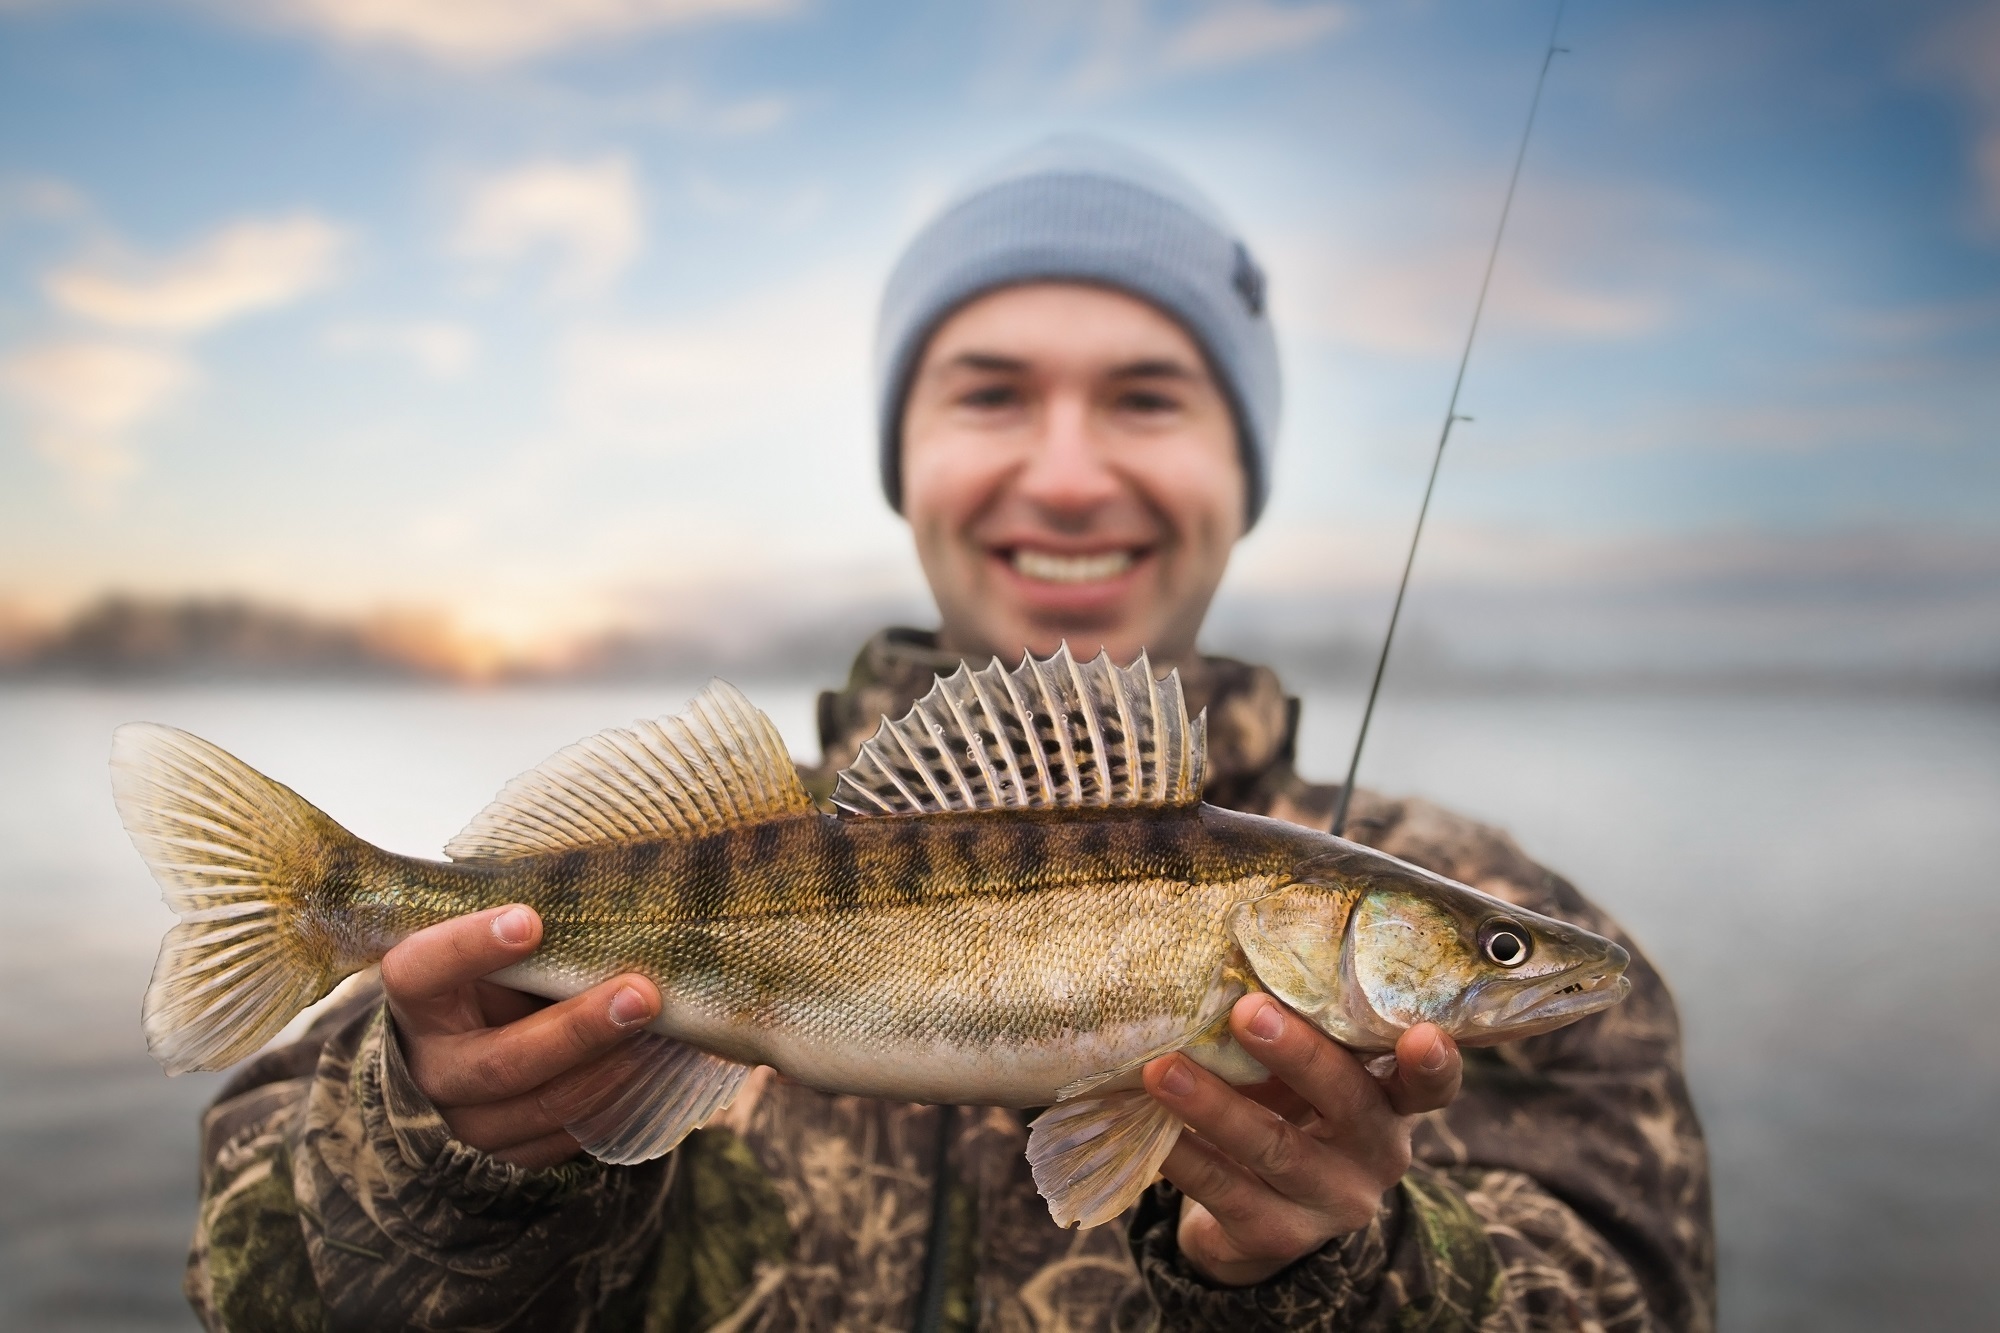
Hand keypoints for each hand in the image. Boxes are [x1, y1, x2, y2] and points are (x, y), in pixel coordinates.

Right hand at [380, 904, 661, 1169]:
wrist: (471, 1052)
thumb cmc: (493, 980)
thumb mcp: (495, 953)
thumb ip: (530, 937)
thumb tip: (609, 909)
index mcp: (417, 1000)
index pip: (421, 972)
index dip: (469, 948)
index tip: (530, 921)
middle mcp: (432, 1070)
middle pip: (501, 1062)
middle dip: (578, 1030)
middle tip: (641, 994)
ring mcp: (467, 1123)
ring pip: (543, 1106)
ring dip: (609, 1069)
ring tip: (659, 1030)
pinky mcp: (508, 1156)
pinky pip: (565, 1138)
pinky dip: (614, 1102)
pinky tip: (651, 1067)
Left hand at [1141, 994, 1461, 1286]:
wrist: (1256, 1213)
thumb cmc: (1289, 1109)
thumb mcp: (1309, 1073)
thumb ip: (1302, 1029)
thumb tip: (1235, 958)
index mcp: (1393, 1103)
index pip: (1432, 1085)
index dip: (1435, 1064)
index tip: (1424, 1036)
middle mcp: (1377, 1155)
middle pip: (1347, 1102)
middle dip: (1298, 1056)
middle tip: (1247, 1011)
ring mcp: (1331, 1202)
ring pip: (1276, 1148)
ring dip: (1216, 1105)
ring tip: (1162, 1069)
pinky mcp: (1278, 1236)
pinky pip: (1227, 1190)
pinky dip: (1185, 1156)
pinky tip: (1154, 1127)